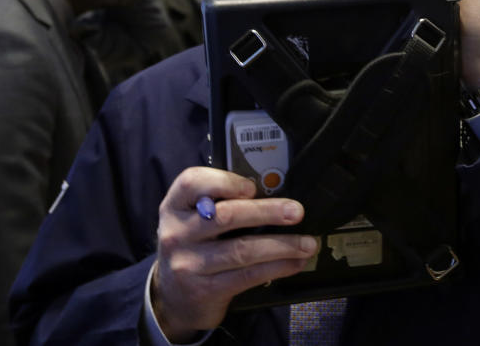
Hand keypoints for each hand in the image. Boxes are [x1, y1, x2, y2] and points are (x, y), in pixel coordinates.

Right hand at [152, 166, 317, 340]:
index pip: (192, 182)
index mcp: (175, 206)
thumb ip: (219, 202)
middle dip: (268, 212)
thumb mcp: (192, 219)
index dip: (225, 181)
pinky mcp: (206, 290)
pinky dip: (277, 267)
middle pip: (226, 216)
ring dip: (282, 245)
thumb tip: (272, 194)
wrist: (172, 298)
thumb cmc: (192, 246)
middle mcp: (177, 233)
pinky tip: (294, 262)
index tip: (252, 187)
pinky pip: (248, 275)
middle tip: (297, 212)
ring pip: (242, 250)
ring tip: (307, 243)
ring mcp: (190, 264)